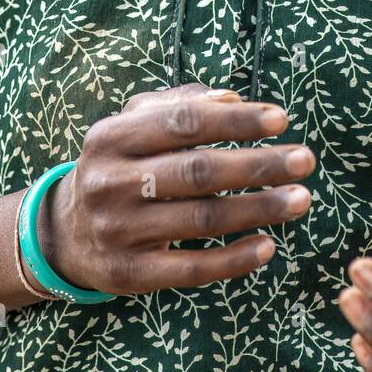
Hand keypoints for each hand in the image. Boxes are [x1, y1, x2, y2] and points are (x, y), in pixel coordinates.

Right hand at [40, 83, 314, 294]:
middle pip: (198, 171)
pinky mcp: (129, 274)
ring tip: (300, 200)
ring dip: (258, 209)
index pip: (184, 122)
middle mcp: (109, 182)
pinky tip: (268, 246)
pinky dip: (234, 259)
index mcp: (111, 136)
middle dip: (259, 165)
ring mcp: (118, 231)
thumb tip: (233, 97)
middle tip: (305, 160)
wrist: (65, 232)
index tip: (282, 119)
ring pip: (202, 219)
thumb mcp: (133, 125)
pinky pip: (192, 269)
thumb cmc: (120, 165)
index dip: (236, 120)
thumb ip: (178, 104)